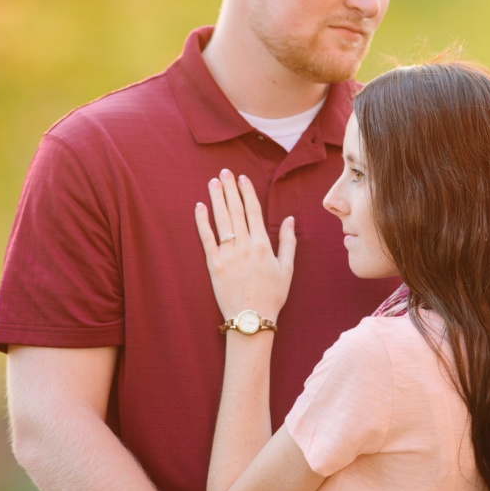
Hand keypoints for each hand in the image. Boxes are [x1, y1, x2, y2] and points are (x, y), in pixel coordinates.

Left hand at [195, 170, 295, 321]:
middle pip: (236, 211)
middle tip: (225, 172)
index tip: (242, 178)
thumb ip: (288, 242)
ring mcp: (228, 255)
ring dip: (216, 199)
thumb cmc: (272, 295)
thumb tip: (289, 219)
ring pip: (221, 220)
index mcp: (263, 245)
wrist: (252, 318)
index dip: (247, 193)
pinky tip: (199, 207)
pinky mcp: (214, 264)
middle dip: (230, 189)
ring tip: (213, 182)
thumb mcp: (287, 268)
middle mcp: (245, 246)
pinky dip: (202, 222)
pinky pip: (206, 238)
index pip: (253, 211)